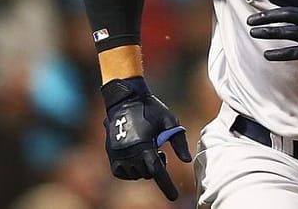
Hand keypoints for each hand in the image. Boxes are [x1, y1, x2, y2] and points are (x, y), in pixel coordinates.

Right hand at [101, 77, 191, 200]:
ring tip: (150, 152)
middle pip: (147, 174)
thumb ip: (178, 142)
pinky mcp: (110, 153)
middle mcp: (129, 154)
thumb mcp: (170, 121)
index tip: (174, 197)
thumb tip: (186, 160)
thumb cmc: (151, 109)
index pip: (157, 173)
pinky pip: (121, 172)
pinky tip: (137, 159)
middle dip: (157, 168)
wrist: (125, 99)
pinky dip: (130, 170)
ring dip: (144, 168)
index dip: (166, 186)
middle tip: (162, 153)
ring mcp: (117, 154)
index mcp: (144, 146)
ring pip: (135, 175)